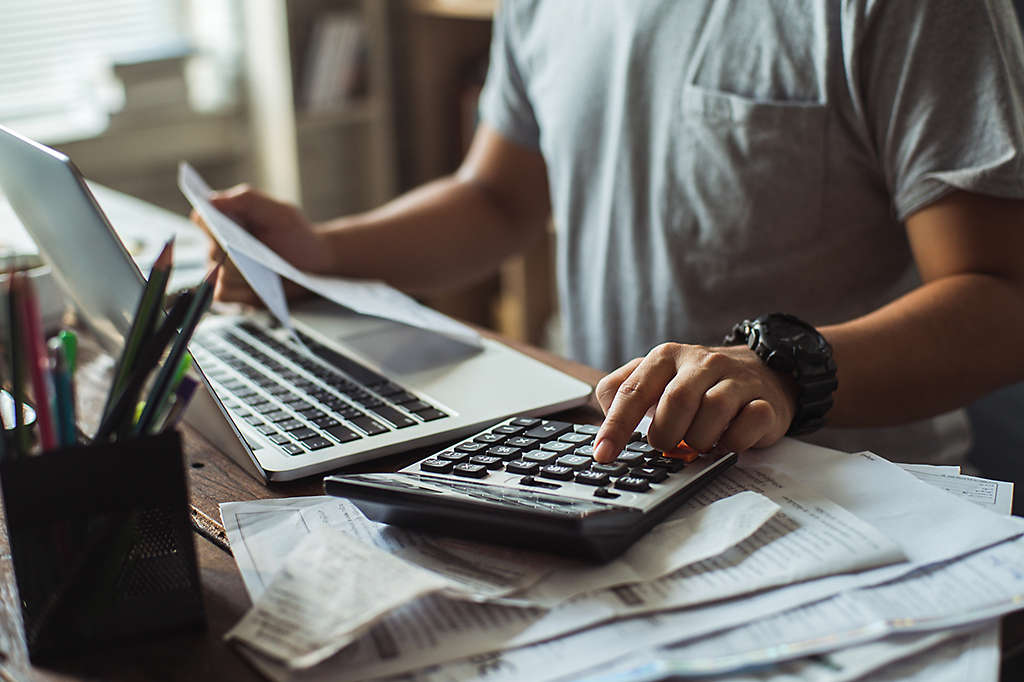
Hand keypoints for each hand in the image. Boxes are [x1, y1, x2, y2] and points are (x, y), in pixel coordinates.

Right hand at [190, 185, 335, 303]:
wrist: (315, 262)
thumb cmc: (296, 234)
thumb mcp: (279, 212)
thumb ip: (247, 199)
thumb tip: (211, 200)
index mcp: (226, 222)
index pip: (202, 219)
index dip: (208, 222)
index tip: (224, 226)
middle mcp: (220, 247)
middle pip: (211, 250)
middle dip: (229, 250)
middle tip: (248, 250)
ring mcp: (225, 271)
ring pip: (215, 274)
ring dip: (237, 272)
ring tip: (262, 267)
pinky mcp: (235, 293)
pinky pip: (223, 293)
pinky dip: (239, 291)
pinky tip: (258, 285)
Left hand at [592, 343, 797, 462]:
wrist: (763, 373)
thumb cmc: (698, 384)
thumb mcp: (657, 379)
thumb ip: (623, 393)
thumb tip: (604, 425)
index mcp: (666, 357)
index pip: (632, 391)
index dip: (616, 426)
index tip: (604, 454)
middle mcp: (701, 362)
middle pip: (675, 402)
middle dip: (666, 434)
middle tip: (668, 445)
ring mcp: (736, 379)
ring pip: (713, 412)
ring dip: (700, 440)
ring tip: (698, 442)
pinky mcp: (765, 401)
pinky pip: (747, 425)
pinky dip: (733, 443)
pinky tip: (726, 442)